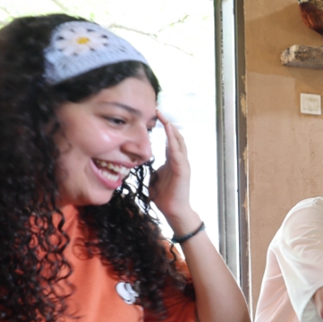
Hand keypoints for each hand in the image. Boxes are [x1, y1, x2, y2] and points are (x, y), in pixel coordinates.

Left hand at [149, 113, 199, 233]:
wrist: (173, 211)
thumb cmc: (164, 196)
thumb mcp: (154, 178)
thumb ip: (151, 168)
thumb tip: (140, 162)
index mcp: (172, 161)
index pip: (169, 140)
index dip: (163, 128)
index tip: (154, 116)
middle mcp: (180, 159)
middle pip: (175, 137)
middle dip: (167, 123)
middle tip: (158, 110)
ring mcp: (183, 164)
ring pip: (178, 141)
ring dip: (171, 129)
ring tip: (164, 117)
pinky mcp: (183, 169)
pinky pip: (178, 152)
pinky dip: (174, 140)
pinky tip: (169, 131)